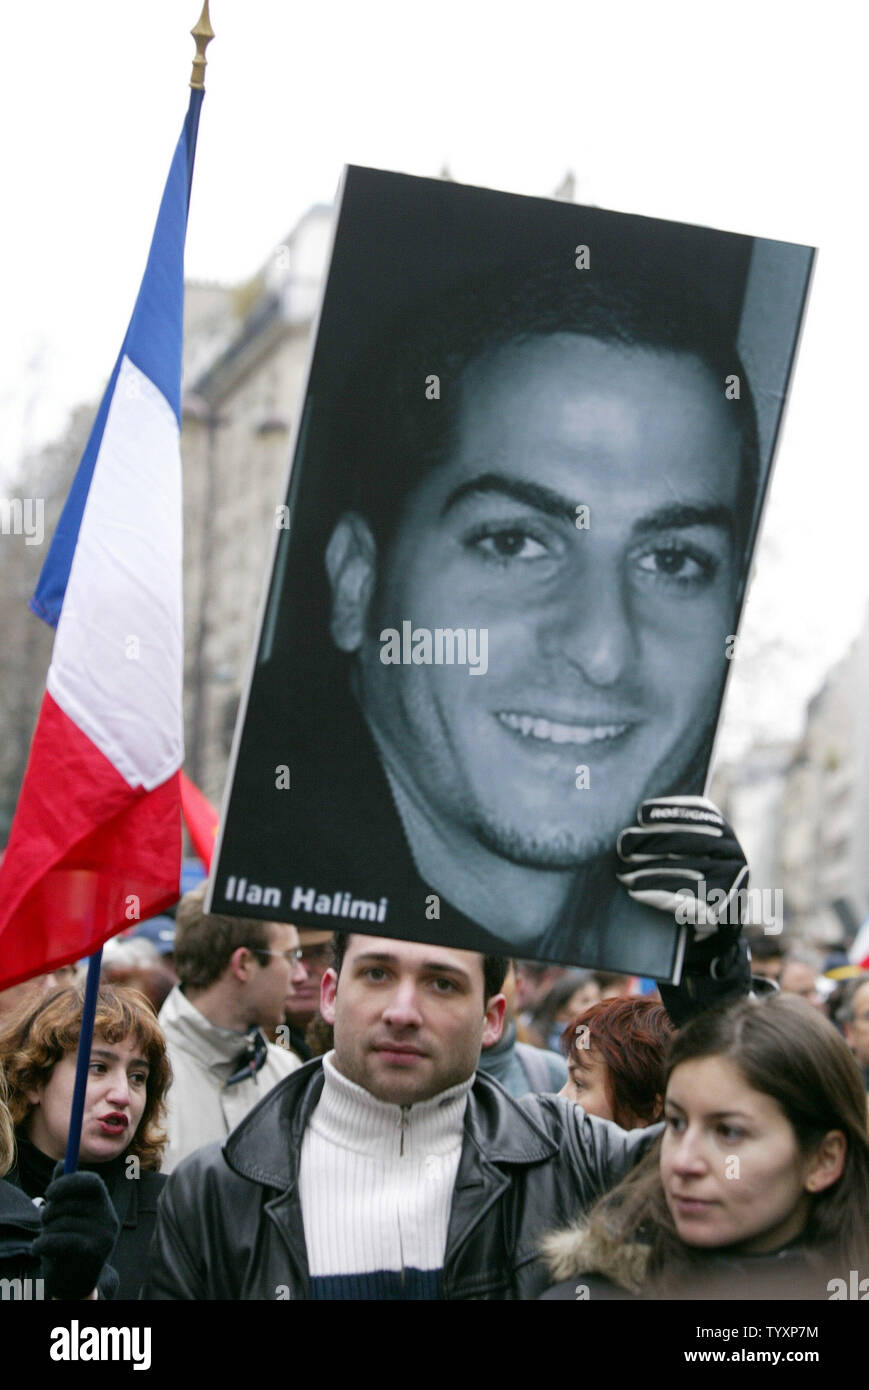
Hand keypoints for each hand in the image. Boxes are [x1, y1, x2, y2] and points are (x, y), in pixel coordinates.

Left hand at [32, 1165, 119, 1299]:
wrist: (76, 1284)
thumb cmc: (68, 1243)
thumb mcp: (69, 1215)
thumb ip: (65, 1188)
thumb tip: (62, 1163)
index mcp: (104, 1206)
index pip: (92, 1182)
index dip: (69, 1183)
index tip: (50, 1191)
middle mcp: (108, 1219)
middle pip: (73, 1202)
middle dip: (51, 1209)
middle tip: (44, 1219)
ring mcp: (103, 1238)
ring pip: (62, 1222)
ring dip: (46, 1230)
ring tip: (48, 1238)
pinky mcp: (92, 1254)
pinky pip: (60, 1240)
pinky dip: (41, 1243)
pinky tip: (38, 1248)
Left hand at [616, 794, 752, 1012]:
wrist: (711, 935)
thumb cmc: (689, 886)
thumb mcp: (688, 855)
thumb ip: (671, 836)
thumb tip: (632, 826)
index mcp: (723, 833)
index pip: (699, 812)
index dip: (670, 811)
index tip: (642, 815)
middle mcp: (734, 853)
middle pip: (688, 841)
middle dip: (651, 842)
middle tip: (622, 847)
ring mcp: (734, 881)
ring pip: (685, 869)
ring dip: (648, 871)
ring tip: (623, 874)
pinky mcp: (725, 908)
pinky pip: (686, 898)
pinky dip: (657, 894)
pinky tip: (637, 893)